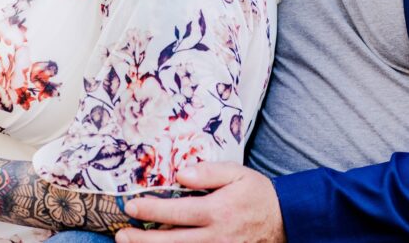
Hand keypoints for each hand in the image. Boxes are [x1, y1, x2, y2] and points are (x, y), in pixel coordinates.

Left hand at [115, 162, 284, 242]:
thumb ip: (209, 172)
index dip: (151, 209)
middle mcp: (216, 236)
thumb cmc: (258, 194)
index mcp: (217, 211)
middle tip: (121, 234)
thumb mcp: (237, 173)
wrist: (287, 221)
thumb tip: (180, 173)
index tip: (130, 206)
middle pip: (171, 241)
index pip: (177, 211)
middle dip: (142, 239)